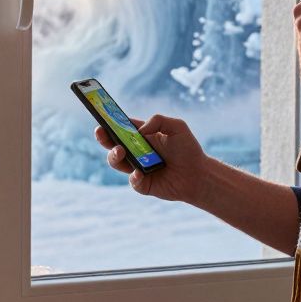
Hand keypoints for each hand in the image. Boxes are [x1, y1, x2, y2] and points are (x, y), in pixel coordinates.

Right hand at [95, 114, 211, 203]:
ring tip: (120, 151)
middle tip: (101, 132)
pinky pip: (133, 181)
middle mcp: (136, 151)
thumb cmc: (188, 149)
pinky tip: (139, 173)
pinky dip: (134, 177)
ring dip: (114, 156)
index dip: (109, 122)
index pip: (121, 127)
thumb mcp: (177, 127)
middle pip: (112, 144)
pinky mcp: (143, 184)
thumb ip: (158, 120)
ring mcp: (137, 168)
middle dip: (103, 138)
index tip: (101, 117)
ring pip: (116, 162)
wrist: (199, 175)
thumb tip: (139, 131)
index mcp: (142, 136)